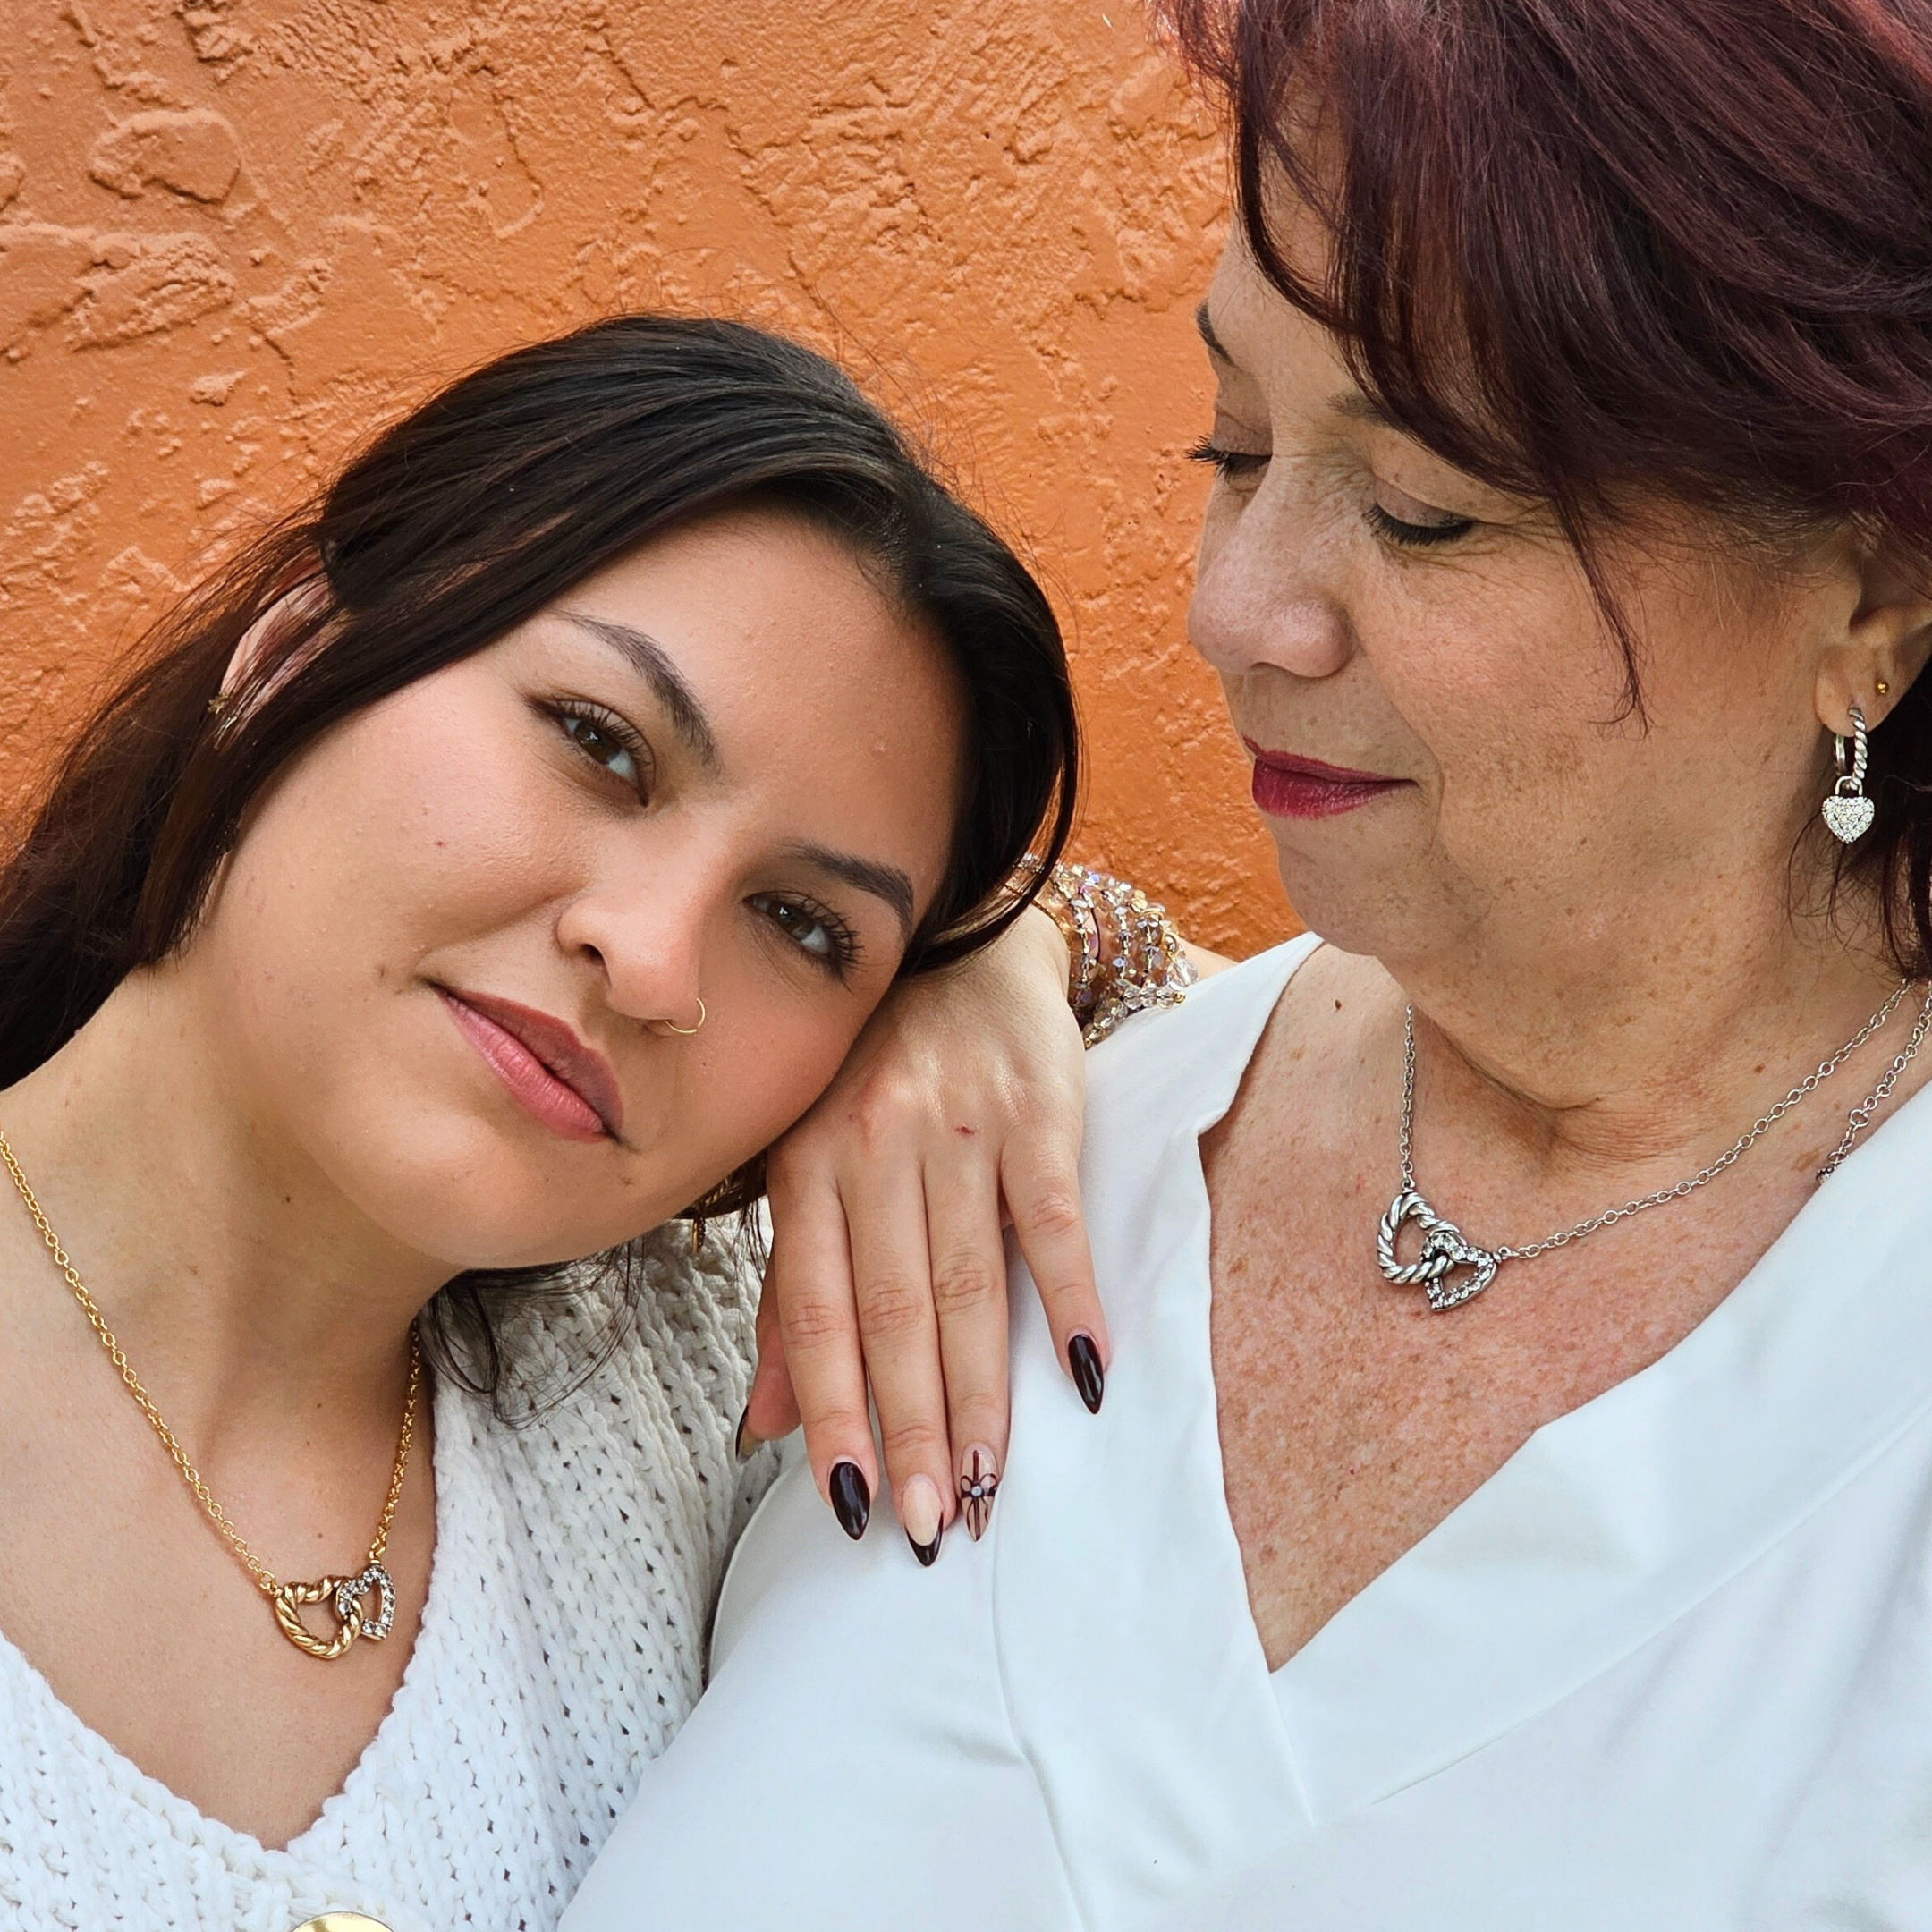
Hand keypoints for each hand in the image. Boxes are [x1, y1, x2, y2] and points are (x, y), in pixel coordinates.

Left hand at [743, 905, 1104, 1556]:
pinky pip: (1053, 1219)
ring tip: (992, 1481)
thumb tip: (766, 1425)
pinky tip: (1085, 1374)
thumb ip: (790, 1291)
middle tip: (932, 1523)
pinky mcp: (1038, 1109)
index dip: (831, 1412)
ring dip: (982, 1392)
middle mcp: (872, 1144)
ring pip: (968, 1282)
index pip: (813, 1311)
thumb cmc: (871, 1075)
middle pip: (893, 1311)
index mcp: (803, 1164)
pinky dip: (1070, 1298)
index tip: (851, 1503)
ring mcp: (956, 1126)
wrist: (961, 949)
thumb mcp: (807, 1161)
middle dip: (910, 1428)